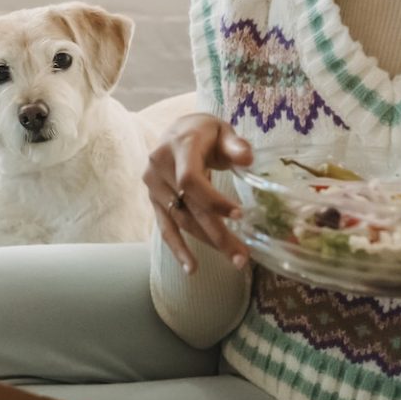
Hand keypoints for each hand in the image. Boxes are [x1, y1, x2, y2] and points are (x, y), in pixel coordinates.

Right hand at [144, 113, 252, 273]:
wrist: (177, 131)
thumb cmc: (205, 132)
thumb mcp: (222, 131)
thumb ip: (234, 145)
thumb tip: (247, 158)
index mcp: (179, 146)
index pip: (191, 179)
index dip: (212, 200)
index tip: (239, 215)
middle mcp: (160, 166)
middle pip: (190, 206)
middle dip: (217, 233)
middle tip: (242, 256)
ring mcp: (153, 185)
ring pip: (181, 220)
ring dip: (207, 242)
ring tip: (234, 260)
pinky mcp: (153, 199)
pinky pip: (165, 227)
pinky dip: (178, 249)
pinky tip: (191, 268)